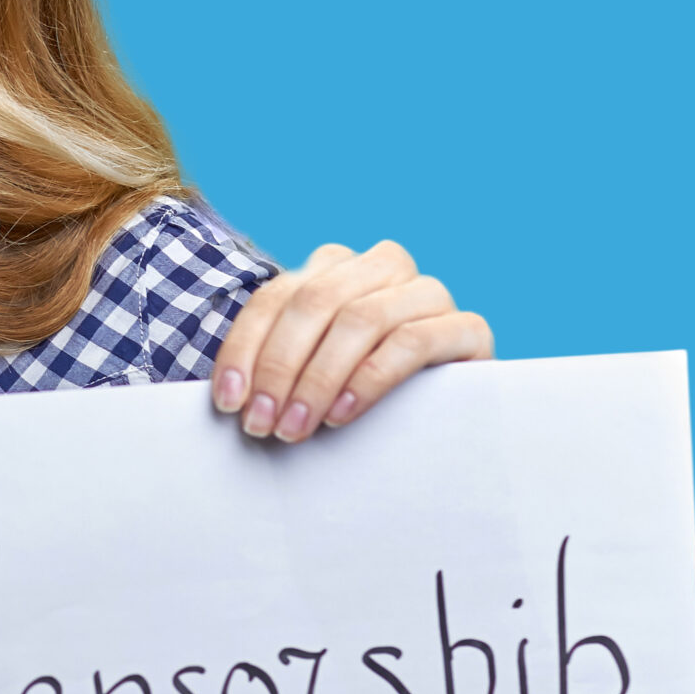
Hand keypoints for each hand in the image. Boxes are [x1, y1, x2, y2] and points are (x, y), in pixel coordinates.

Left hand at [210, 241, 492, 442]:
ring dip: (319, 378)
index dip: (244, 349)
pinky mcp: (466, 329)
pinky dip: (370, 378)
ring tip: (297, 426)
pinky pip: (413, 340)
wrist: (446, 419)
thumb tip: (230, 397)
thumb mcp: (309, 373)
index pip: (275, 297)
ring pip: (361, 318)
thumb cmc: (358, 393)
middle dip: (279, 367)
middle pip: (315, 301)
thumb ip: (276, 367)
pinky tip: (342, 412)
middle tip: (263, 422)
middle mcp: (382, 267)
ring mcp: (428, 293)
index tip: (228, 402)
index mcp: (335, 267)